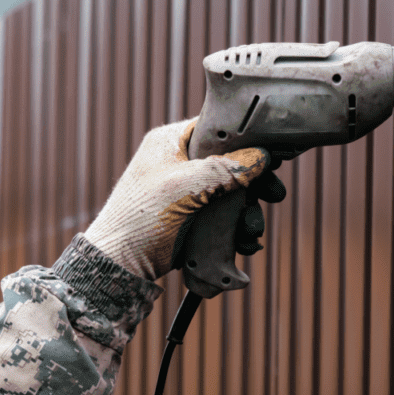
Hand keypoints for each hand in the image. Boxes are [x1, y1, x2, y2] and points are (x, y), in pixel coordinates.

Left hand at [83, 118, 282, 279]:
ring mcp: (189, 190)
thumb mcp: (183, 187)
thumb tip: (261, 157)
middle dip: (255, 183)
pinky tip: (245, 242)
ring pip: (233, 191)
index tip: (272, 154)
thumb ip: (224, 169)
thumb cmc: (139, 219)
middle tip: (274, 195)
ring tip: (252, 230)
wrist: (119, 266)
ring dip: (248, 211)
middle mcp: (182, 161)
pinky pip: (225, 214)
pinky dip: (237, 227)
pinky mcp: (194, 215)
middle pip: (232, 162)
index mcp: (171, 142)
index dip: (246, 140)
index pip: (218, 128)